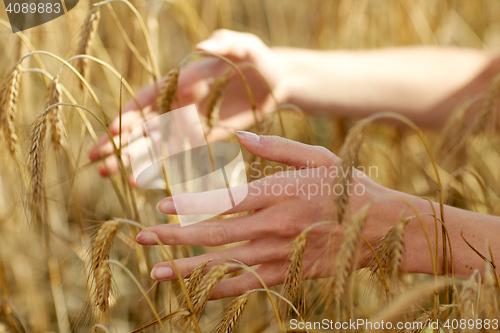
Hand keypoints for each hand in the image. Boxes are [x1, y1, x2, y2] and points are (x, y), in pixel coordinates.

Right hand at [89, 30, 286, 176]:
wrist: (277, 82)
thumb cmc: (258, 59)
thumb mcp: (246, 46)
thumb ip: (225, 43)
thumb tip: (201, 45)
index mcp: (183, 80)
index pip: (148, 98)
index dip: (129, 114)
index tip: (112, 132)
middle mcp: (180, 103)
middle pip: (144, 125)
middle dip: (120, 142)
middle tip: (96, 161)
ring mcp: (191, 123)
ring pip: (157, 143)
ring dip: (134, 159)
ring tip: (111, 174)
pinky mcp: (206, 138)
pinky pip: (182, 154)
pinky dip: (164, 167)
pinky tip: (144, 180)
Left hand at [135, 132, 386, 298]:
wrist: (386, 228)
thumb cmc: (350, 188)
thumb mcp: (317, 158)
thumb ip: (276, 148)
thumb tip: (241, 135)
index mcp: (279, 192)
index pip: (223, 199)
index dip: (188, 204)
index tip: (159, 205)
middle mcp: (274, 225)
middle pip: (214, 234)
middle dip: (174, 237)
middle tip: (143, 239)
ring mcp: (280, 253)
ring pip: (224, 264)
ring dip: (188, 269)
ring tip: (157, 272)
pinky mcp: (289, 273)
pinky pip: (248, 284)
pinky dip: (220, 289)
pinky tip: (196, 293)